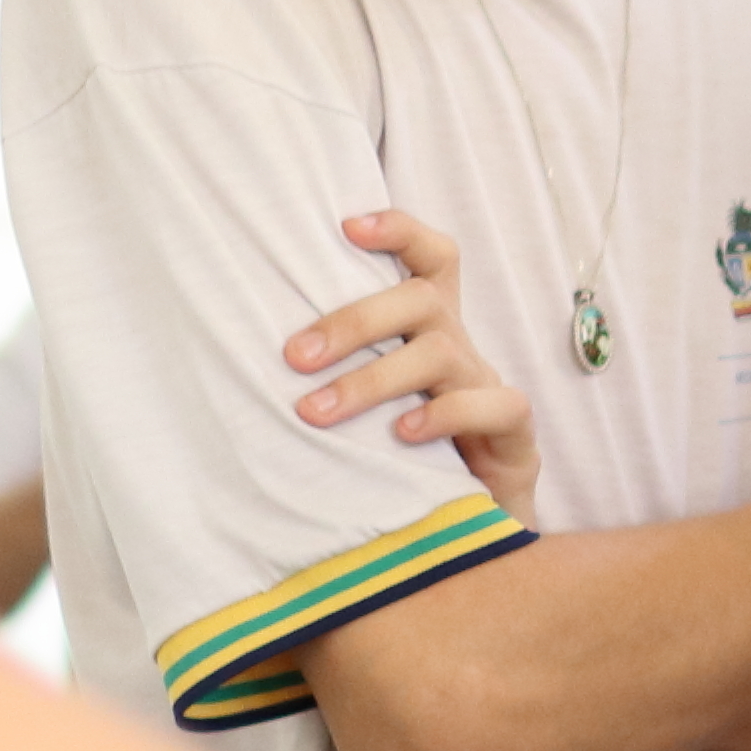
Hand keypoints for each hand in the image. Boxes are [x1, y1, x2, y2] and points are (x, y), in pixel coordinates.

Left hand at [286, 208, 539, 519]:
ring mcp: (490, 388)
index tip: (345, 227)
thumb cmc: (406, 457)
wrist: (478, 523)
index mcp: (431, 330)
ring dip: (374, 378)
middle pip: (423, 300)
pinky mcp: (515, 436)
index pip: (434, 258)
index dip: (401, 231)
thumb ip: (332, 373)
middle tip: (294, 358)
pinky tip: (402, 435)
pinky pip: (494, 406)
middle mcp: (463, 348)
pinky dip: (445, 414)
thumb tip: (235, 358)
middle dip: (353, 322)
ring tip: (318, 411)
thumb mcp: (370, 404)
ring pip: (442, 352)